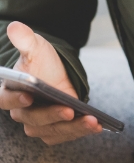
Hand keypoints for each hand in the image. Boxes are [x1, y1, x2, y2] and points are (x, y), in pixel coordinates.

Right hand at [0, 22, 101, 144]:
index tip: (29, 97)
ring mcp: (37, 123)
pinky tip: (96, 125)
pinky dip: (79, 132)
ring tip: (91, 121)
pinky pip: (64, 135)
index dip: (15, 100)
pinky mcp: (53, 129)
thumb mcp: (36, 47)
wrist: (57, 72)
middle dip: (52, 116)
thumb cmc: (42, 61)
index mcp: (10, 92)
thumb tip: (15, 26)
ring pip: (50, 131)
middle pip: (32, 120)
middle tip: (69, 110)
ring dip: (71, 128)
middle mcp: (21, 112)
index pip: (6, 99)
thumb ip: (25, 39)